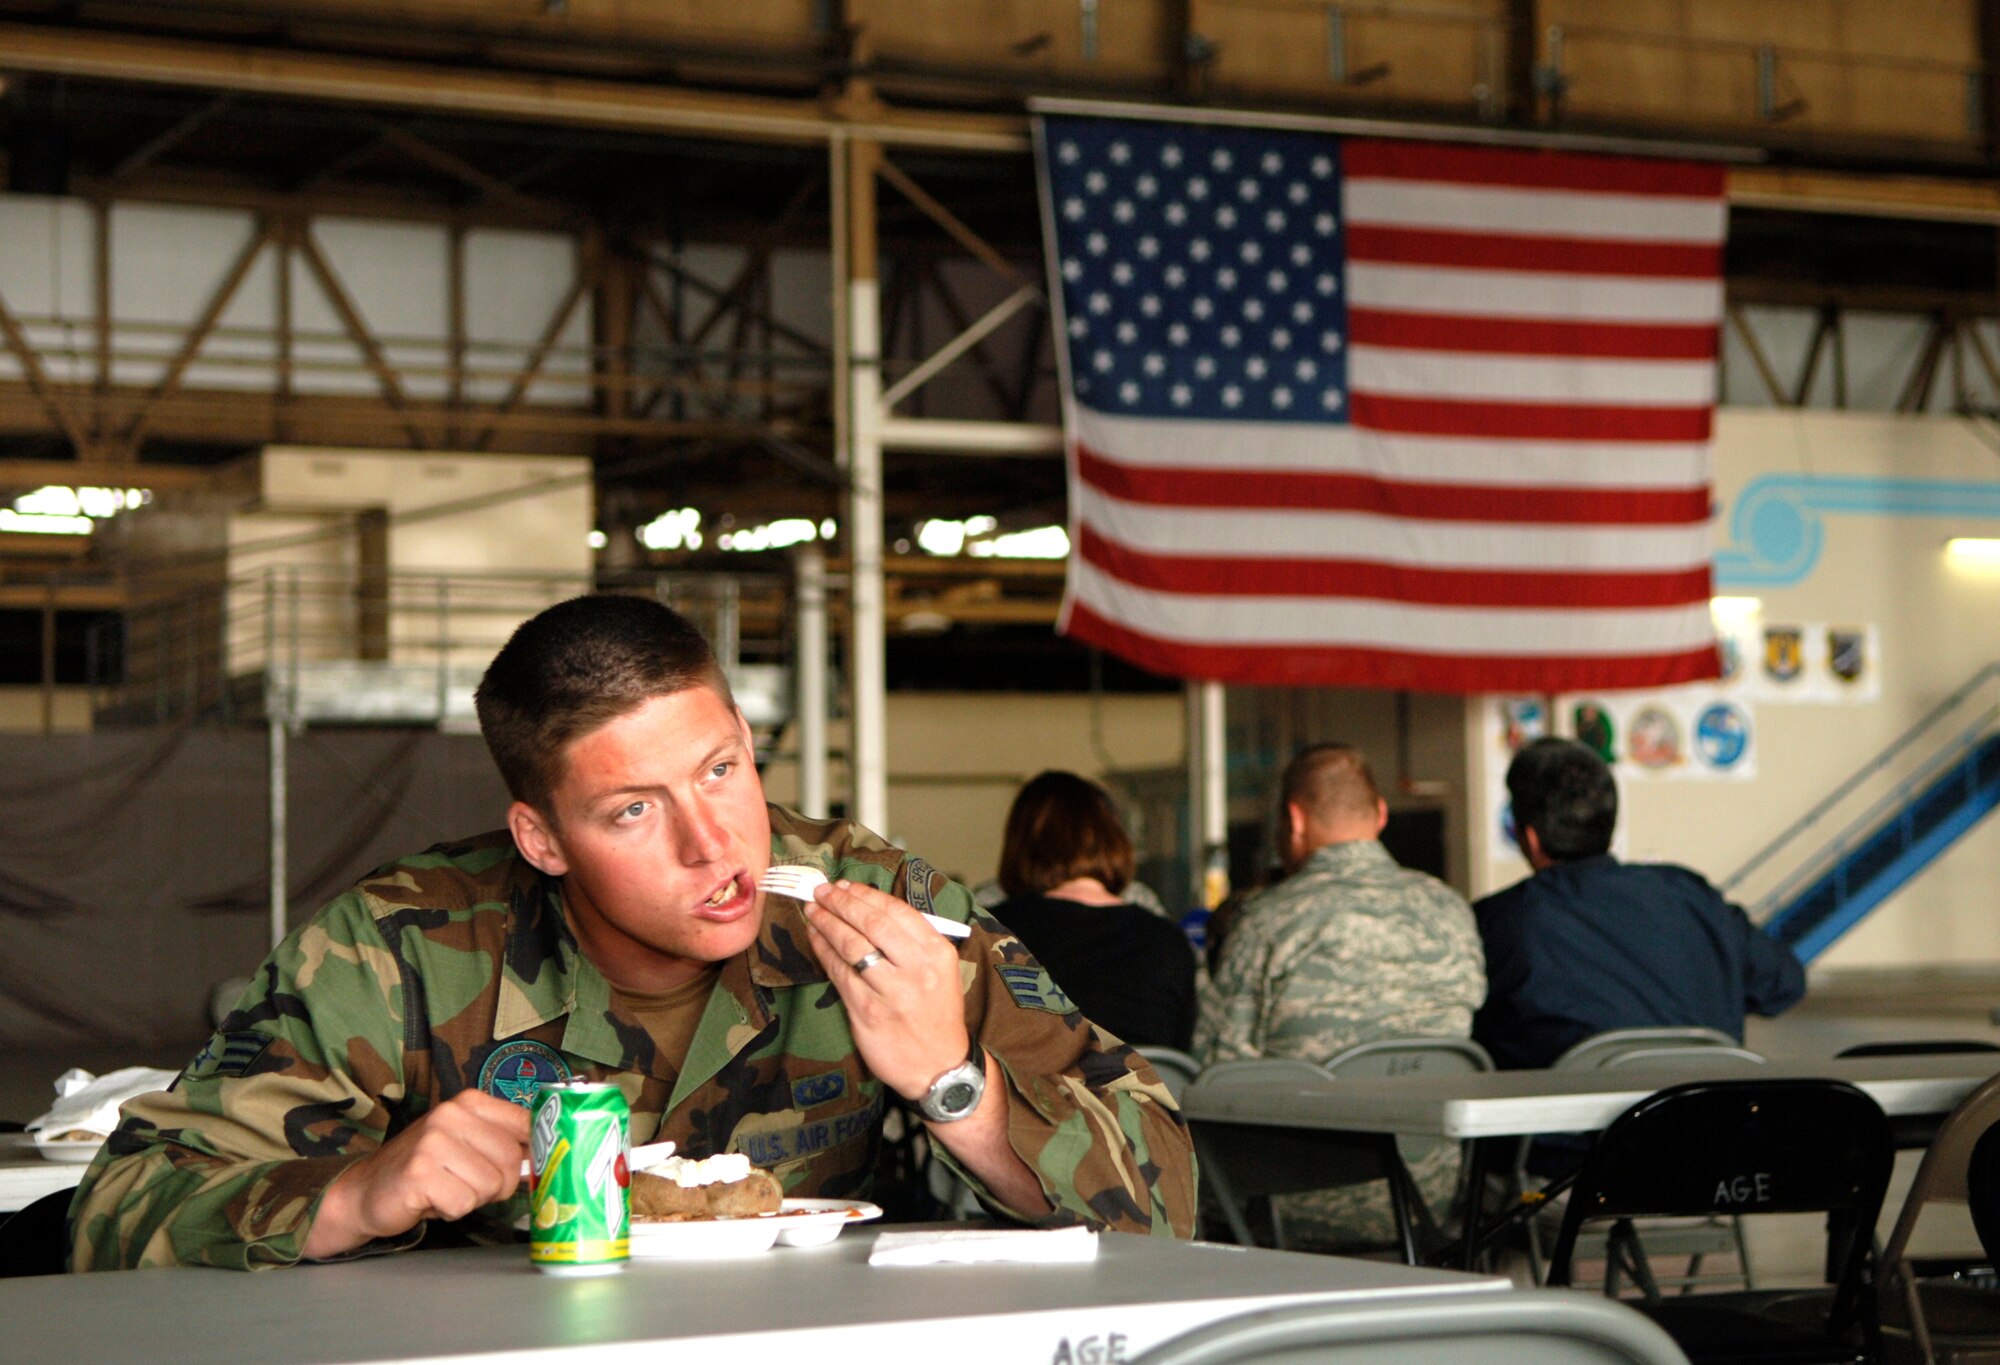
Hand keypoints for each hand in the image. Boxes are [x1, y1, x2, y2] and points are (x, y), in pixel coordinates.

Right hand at [303, 1089, 530, 1258]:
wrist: (367, 1190)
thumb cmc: (426, 1170)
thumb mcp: (467, 1144)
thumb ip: (503, 1142)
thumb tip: (545, 1157)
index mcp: (470, 1102)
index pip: (526, 1124)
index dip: (528, 1155)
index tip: (517, 1168)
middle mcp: (452, 1114)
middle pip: (510, 1160)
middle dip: (496, 1185)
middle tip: (466, 1184)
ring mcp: (433, 1141)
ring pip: (490, 1185)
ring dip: (472, 1198)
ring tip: (446, 1189)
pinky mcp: (420, 1172)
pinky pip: (464, 1203)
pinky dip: (452, 1210)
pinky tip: (432, 1200)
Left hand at [803, 878, 971, 1101]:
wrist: (939, 1067)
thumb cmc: (936, 1014)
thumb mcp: (941, 971)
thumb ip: (913, 941)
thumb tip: (870, 908)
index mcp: (937, 952)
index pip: (897, 911)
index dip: (866, 895)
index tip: (845, 886)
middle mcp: (917, 969)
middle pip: (871, 923)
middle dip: (841, 903)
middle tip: (821, 891)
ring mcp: (891, 991)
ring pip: (851, 946)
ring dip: (827, 923)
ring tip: (813, 911)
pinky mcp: (867, 1011)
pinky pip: (840, 973)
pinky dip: (824, 952)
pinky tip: (815, 939)